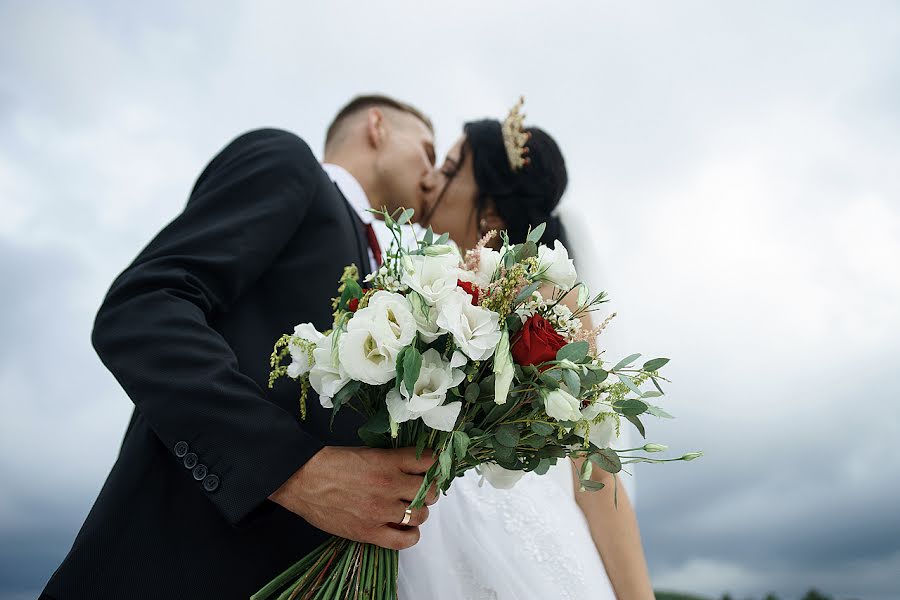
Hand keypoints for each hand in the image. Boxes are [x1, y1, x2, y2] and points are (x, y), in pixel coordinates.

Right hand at [269, 446, 438, 549]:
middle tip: (417, 490)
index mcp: (388, 462)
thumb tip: (413, 467)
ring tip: (408, 508)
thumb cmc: (330, 463)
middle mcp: (389, 486)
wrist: (302, 479)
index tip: (428, 468)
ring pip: (421, 515)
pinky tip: (405, 528)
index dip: (432, 465)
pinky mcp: (369, 532)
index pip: (428, 462)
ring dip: (418, 511)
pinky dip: (411, 535)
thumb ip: (392, 460)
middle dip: (427, 490)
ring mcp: (380, 511)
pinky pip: (404, 540)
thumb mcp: (367, 452)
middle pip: (430, 491)